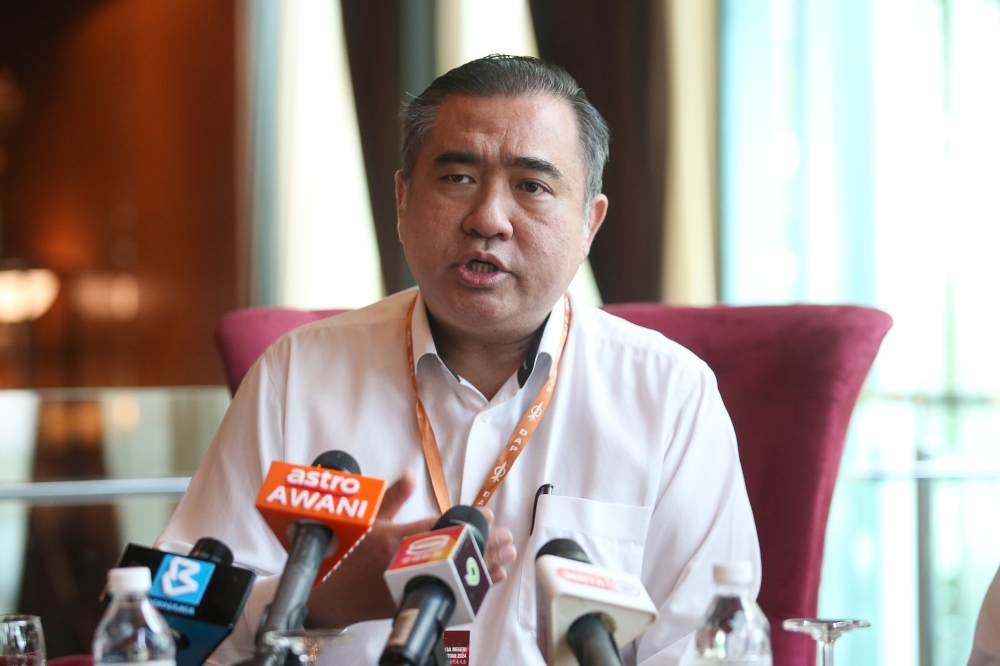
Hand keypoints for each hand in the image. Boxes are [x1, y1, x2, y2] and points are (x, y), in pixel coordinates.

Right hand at [305, 470, 517, 628]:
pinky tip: (490, 579)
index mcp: (392, 540)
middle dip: (483, 544)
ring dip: (485, 566)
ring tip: (508, 555)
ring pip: (457, 576)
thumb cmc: (345, 552)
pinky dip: (472, 587)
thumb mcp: (366, 519)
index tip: (487, 515)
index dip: (466, 522)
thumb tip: (411, 474)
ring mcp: (409, 585)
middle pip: (453, 554)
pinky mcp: (412, 601)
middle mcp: (403, 564)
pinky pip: (449, 592)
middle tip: (506, 536)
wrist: (328, 595)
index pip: (437, 528)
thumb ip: (392, 497)